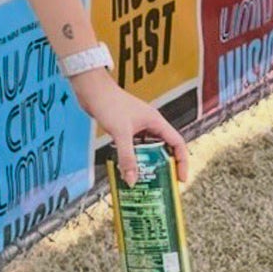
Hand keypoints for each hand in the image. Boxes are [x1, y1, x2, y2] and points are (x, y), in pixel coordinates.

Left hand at [69, 71, 189, 184]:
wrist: (91, 88)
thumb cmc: (108, 102)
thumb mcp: (121, 133)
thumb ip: (127, 157)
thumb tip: (132, 180)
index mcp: (156, 122)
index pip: (177, 143)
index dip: (182, 161)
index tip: (180, 178)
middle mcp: (149, 124)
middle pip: (163, 148)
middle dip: (163, 166)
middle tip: (160, 183)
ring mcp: (136, 126)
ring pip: (146, 148)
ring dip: (145, 162)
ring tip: (142, 179)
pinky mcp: (124, 128)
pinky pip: (133, 146)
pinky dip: (132, 157)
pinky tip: (125, 167)